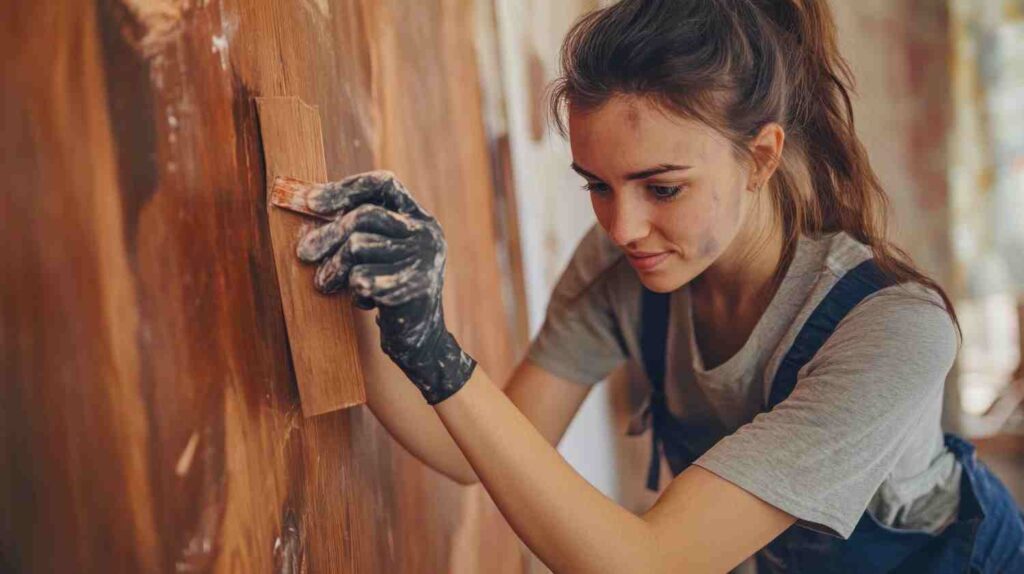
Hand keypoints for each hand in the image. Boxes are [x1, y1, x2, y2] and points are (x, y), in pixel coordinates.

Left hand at [292, 170, 475, 404]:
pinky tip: (363, 302)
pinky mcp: (413, 287)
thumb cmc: (390, 292)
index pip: (383, 184)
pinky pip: (361, 278)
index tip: (311, 202)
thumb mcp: (382, 253)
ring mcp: (423, 260)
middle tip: (303, 253)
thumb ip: (360, 227)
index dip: (345, 189)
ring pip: (356, 246)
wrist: (422, 342)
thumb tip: (307, 202)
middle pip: (363, 216)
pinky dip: (353, 292)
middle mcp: (427, 234)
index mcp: (420, 219)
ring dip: (334, 268)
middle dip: (327, 234)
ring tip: (327, 284)